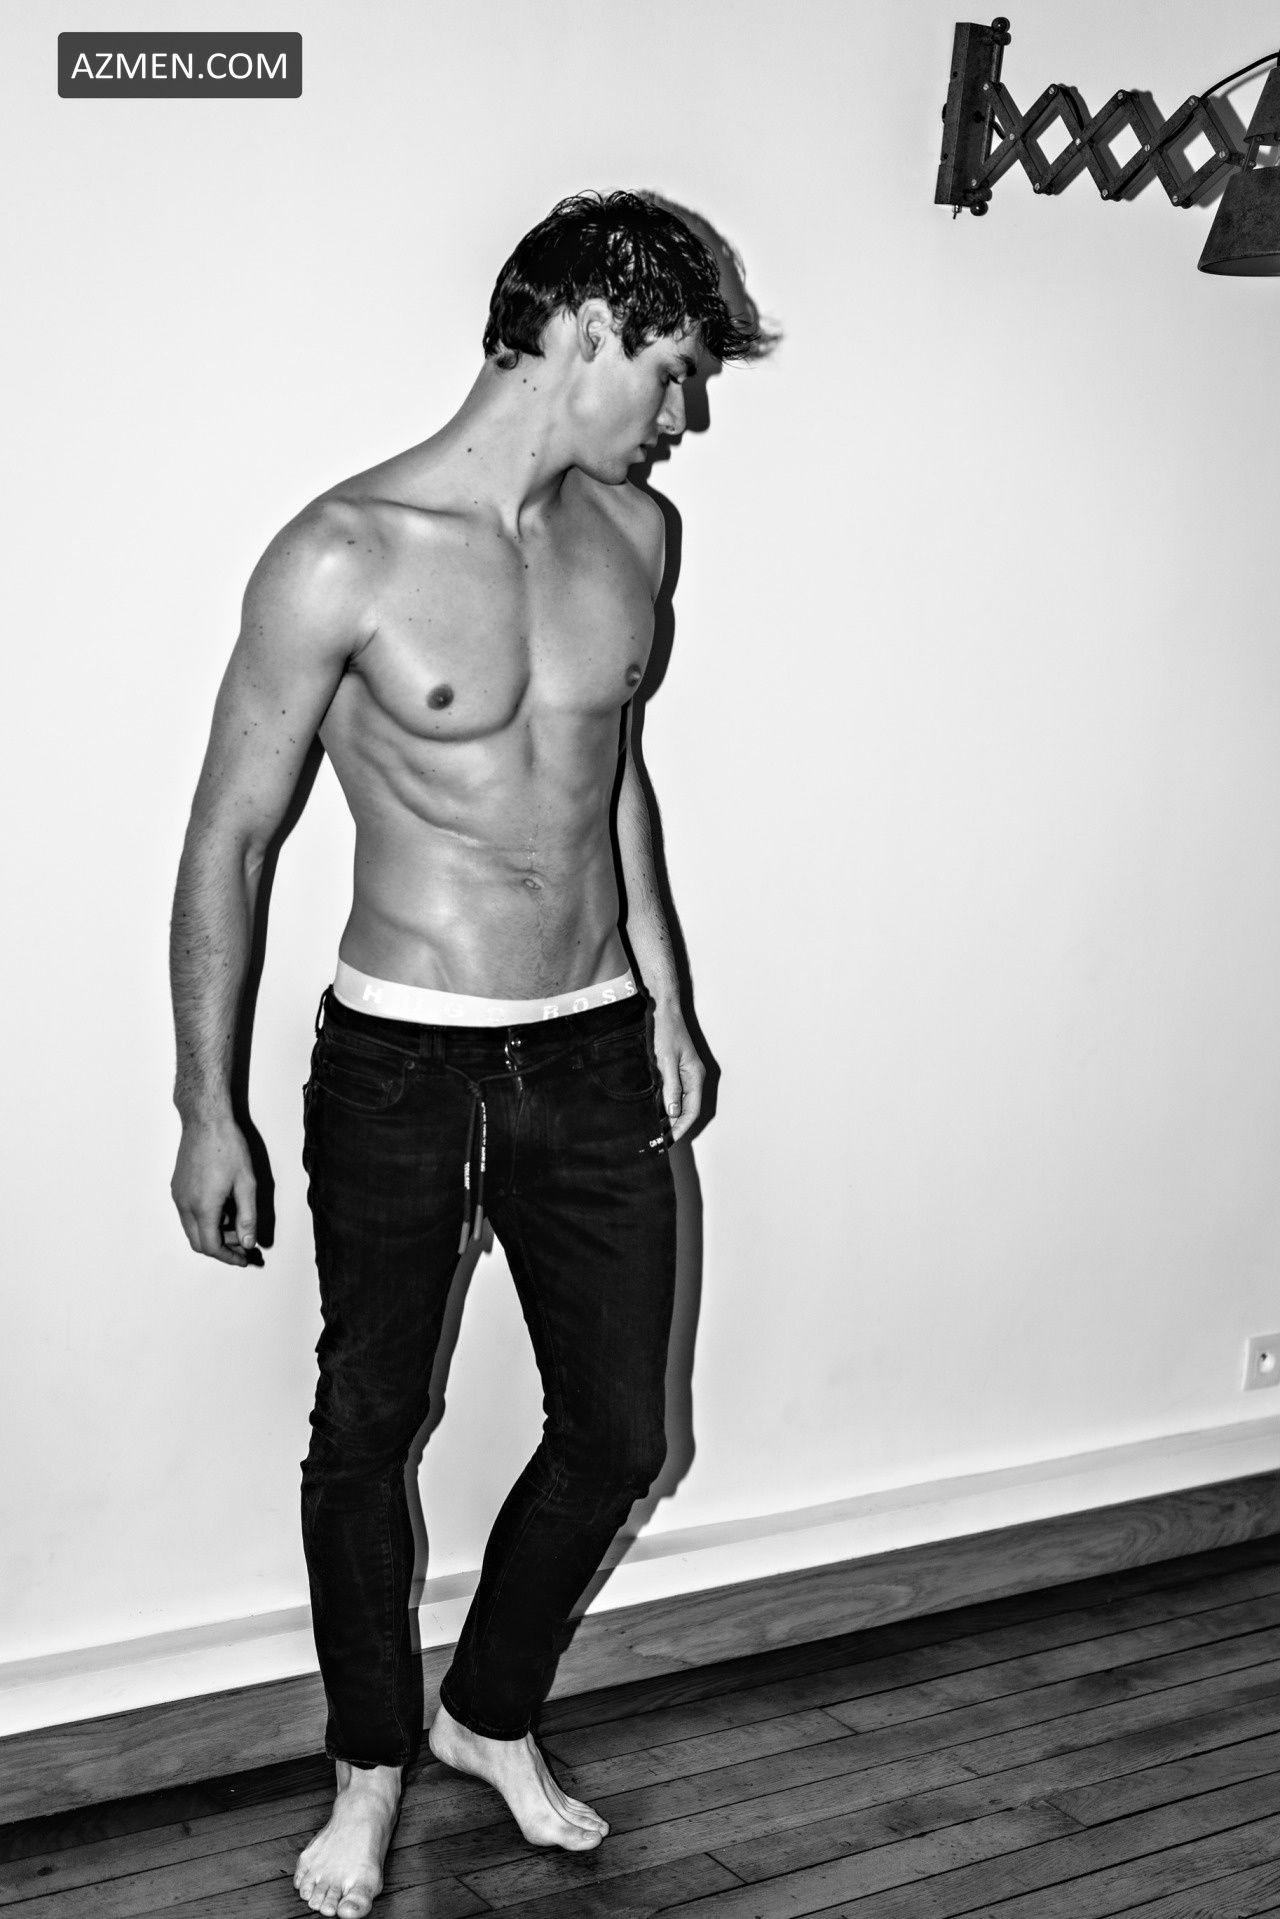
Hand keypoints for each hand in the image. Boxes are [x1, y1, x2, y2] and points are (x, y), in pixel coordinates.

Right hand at [171, 1115, 258, 1264]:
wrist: (205, 1121)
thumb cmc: (228, 1147)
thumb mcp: (246, 1183)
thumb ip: (247, 1217)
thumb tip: (248, 1243)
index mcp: (203, 1207)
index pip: (211, 1247)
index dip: (229, 1257)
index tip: (245, 1259)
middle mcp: (185, 1205)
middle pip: (198, 1242)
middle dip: (222, 1248)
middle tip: (243, 1244)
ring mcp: (178, 1196)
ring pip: (192, 1229)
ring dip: (213, 1233)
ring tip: (236, 1222)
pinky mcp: (177, 1187)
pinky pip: (188, 1214)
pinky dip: (205, 1220)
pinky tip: (223, 1207)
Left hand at [653, 1002, 704, 1143]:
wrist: (661, 1008)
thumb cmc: (665, 1030)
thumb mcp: (666, 1060)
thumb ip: (671, 1086)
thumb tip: (672, 1111)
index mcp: (695, 1076)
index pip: (691, 1110)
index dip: (680, 1127)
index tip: (668, 1140)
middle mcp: (692, 1077)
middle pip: (686, 1109)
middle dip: (674, 1126)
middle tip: (659, 1140)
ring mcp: (683, 1073)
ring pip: (678, 1101)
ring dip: (668, 1116)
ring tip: (655, 1130)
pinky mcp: (673, 1068)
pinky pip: (671, 1092)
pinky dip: (663, 1104)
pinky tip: (652, 1111)